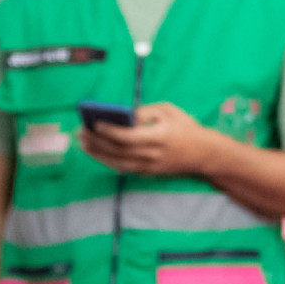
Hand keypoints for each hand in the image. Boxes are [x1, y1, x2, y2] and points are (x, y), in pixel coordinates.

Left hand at [77, 102, 227, 178]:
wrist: (203, 153)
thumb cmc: (185, 127)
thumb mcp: (170, 111)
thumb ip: (145, 112)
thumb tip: (122, 115)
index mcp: (160, 136)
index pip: (129, 137)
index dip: (110, 131)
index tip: (95, 123)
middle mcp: (153, 154)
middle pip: (118, 150)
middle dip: (97, 141)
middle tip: (81, 132)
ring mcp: (149, 166)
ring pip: (116, 162)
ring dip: (97, 153)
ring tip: (83, 143)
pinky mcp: (147, 173)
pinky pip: (122, 168)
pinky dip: (107, 160)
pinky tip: (96, 153)